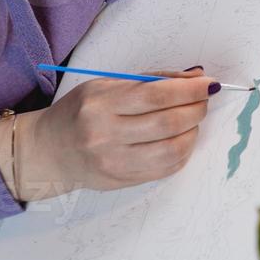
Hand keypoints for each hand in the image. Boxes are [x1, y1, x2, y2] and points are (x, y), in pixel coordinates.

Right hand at [0, 68, 213, 200]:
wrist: (50, 150)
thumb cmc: (82, 111)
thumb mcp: (108, 85)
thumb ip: (153, 80)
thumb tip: (197, 78)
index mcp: (101, 104)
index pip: (156, 95)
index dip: (189, 90)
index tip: (209, 84)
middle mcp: (105, 135)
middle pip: (168, 123)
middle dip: (196, 109)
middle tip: (203, 100)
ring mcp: (114, 162)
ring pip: (172, 150)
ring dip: (193, 132)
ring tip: (191, 119)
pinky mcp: (122, 181)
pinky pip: (166, 169)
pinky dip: (183, 151)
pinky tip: (180, 138)